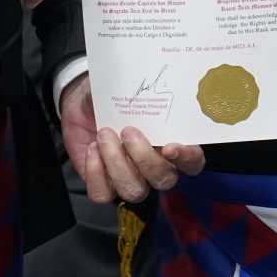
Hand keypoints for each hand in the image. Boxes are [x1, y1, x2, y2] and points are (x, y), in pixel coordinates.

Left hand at [59, 74, 203, 204]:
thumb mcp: (131, 88)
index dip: (186, 159)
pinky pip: (103, 193)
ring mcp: (130, 179)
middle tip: (127, 131)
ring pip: (134, 190)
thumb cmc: (115, 95)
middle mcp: (155, 167)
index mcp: (172, 144)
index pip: (193, 162)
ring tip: (103, 134)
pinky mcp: (104, 185)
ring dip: (117, 163)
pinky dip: (95, 172)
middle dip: (144, 157)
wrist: (83, 101)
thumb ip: (146, 95)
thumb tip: (151, 83)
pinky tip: (92, 149)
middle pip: (163, 180)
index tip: (169, 146)